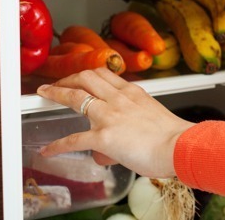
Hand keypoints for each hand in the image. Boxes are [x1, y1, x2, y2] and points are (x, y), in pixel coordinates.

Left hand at [36, 68, 193, 177]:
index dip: (86, 75)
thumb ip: (139, 114)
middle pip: (86, 77)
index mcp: (133, 92)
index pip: (105, 74)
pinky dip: (58, 145)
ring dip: (57, 94)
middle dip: (67, 79)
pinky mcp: (103, 136)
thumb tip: (131, 128)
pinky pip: (73, 139)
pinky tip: (49, 149)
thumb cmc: (172, 135)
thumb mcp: (155, 113)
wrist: (178, 145)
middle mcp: (119, 99)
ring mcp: (109, 115)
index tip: (79, 78)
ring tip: (46, 96)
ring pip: (76, 97)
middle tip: (57, 86)